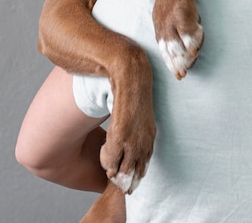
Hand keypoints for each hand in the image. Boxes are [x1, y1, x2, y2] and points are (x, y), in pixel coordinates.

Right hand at [101, 54, 156, 193]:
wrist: (131, 70)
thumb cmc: (134, 86)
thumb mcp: (138, 108)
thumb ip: (135, 121)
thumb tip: (128, 126)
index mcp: (150, 131)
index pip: (146, 160)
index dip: (138, 171)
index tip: (131, 179)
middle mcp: (143, 138)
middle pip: (135, 170)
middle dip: (126, 178)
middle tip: (118, 181)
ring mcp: (133, 137)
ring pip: (123, 168)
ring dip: (113, 168)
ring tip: (107, 165)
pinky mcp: (120, 134)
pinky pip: (111, 157)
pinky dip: (106, 159)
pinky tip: (102, 150)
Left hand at [152, 0, 203, 78]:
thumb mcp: (175, 6)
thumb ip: (180, 21)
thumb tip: (190, 36)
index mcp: (160, 21)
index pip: (163, 47)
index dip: (170, 62)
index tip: (179, 74)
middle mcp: (162, 20)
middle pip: (167, 49)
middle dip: (176, 63)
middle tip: (184, 73)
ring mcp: (170, 14)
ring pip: (176, 42)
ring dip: (185, 54)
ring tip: (192, 62)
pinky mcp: (181, 6)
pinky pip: (187, 28)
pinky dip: (192, 41)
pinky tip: (197, 48)